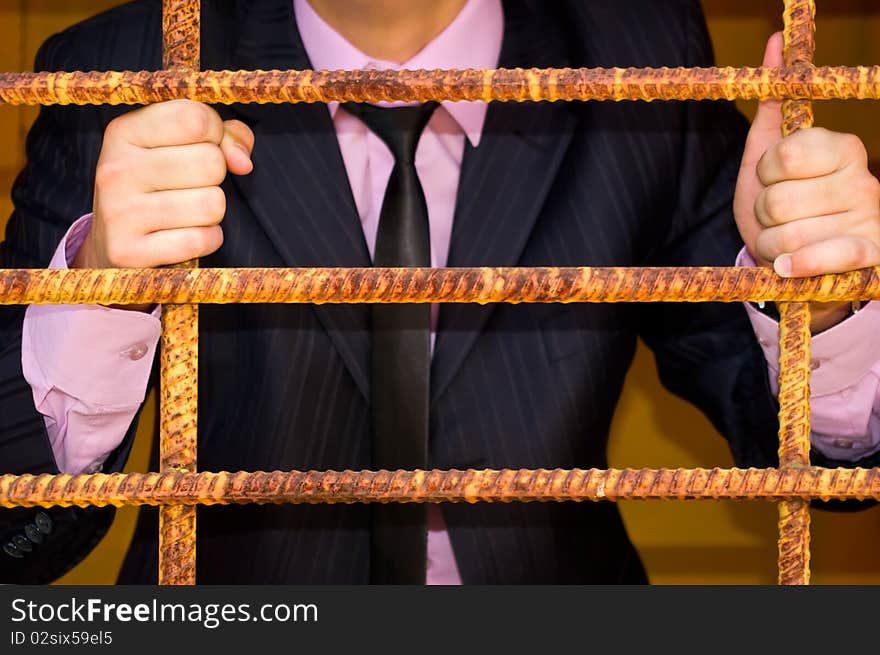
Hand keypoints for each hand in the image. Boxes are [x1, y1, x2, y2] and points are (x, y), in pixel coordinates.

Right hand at [75, 99, 253, 271]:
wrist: (115, 243)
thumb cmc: (159, 185)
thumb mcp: (182, 145)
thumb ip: (225, 136)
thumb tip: (242, 162)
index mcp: (124, 131)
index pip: (197, 119)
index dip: (215, 135)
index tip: (200, 147)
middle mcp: (116, 169)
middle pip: (211, 163)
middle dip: (215, 178)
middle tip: (191, 186)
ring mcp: (119, 212)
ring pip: (212, 204)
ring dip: (212, 212)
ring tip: (187, 212)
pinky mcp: (128, 252)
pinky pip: (202, 240)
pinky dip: (207, 240)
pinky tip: (185, 235)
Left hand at [733, 33, 879, 332]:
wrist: (796, 258)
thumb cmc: (779, 202)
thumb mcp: (767, 153)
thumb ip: (773, 104)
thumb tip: (774, 41)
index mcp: (841, 147)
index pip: (781, 157)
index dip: (763, 175)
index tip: (771, 179)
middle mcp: (863, 179)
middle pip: (777, 201)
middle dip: (763, 215)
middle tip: (777, 217)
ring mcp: (868, 218)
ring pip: (787, 236)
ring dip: (771, 245)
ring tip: (783, 242)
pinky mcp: (869, 255)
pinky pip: (827, 257)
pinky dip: (798, 264)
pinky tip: (788, 266)